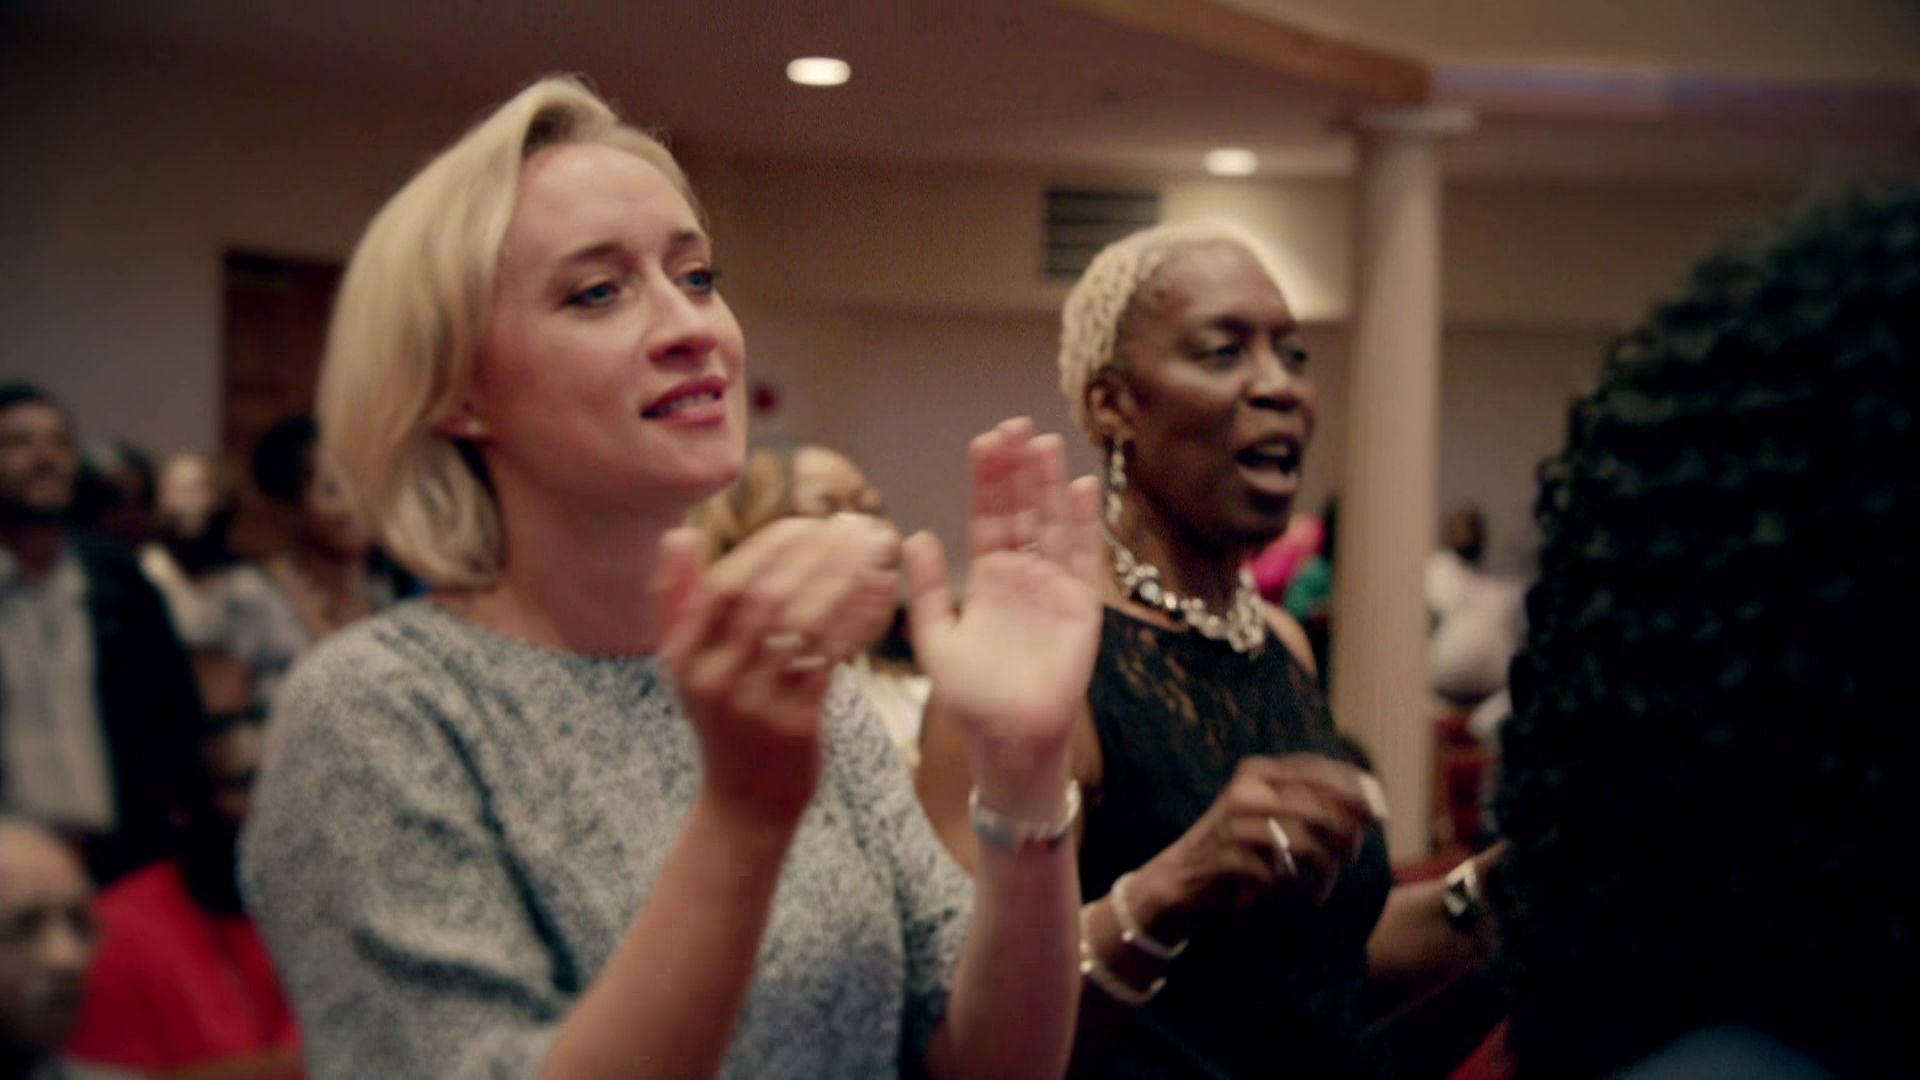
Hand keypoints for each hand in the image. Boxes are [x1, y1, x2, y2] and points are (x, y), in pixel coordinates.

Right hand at [655, 515, 901, 827]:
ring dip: (844, 579)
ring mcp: (753, 703)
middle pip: (766, 598)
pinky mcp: (795, 725)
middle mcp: (712, 678)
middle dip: (815, 554)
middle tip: (855, 525)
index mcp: (683, 655)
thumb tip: (680, 533)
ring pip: (803, 624)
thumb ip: (680, 599)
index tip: (809, 523)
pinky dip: (858, 619)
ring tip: (876, 549)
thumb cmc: (724, 718)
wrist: (745, 803)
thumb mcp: (688, 665)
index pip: (725, 584)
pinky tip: (882, 594)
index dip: (769, 548)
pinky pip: (831, 659)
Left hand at [904, 418, 1102, 816]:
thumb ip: (926, 589)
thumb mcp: (935, 639)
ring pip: (1052, 524)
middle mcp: (1023, 574)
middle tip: (1016, 425)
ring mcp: (1054, 586)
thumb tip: (914, 535)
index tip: (987, 439)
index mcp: (988, 577)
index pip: (988, 516)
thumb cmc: (971, 696)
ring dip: (1050, 485)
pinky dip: (1083, 523)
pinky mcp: (1081, 606)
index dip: (988, 479)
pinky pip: (1083, 558)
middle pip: (1022, 510)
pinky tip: (1082, 487)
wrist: (1009, 740)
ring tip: (1045, 443)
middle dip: (1019, 469)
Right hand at [1135, 754, 1377, 927]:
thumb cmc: (1240, 844)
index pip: (1318, 770)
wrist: (1182, 877)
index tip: (1378, 812)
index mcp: (1259, 771)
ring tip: (1323, 884)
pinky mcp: (1229, 859)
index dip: (1354, 790)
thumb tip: (1370, 811)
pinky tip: (1298, 897)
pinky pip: (1284, 877)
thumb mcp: (1271, 813)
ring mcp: (1235, 824)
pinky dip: (1298, 890)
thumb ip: (1313, 806)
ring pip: (1306, 845)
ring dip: (1323, 869)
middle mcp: (1247, 790)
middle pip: (1317, 807)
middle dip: (1344, 834)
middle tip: (1352, 854)